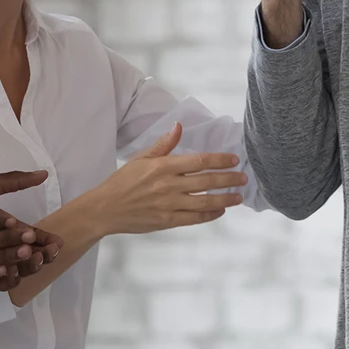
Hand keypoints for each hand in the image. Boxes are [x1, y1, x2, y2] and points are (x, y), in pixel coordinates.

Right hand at [85, 124, 247, 235]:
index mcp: (163, 167)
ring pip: (204, 202)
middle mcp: (168, 185)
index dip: (219, 160)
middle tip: (243, 178)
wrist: (104, 209)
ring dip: (225, 199)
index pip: (199, 161)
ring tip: (238, 196)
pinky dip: (209, 215)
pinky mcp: (167, 221)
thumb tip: (179, 126)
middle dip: (228, 179)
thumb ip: (163, 144)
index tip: (234, 160)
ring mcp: (168, 205)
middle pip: (206, 181)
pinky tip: (220, 210)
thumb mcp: (141, 158)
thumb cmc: (123, 182)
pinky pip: (194, 218)